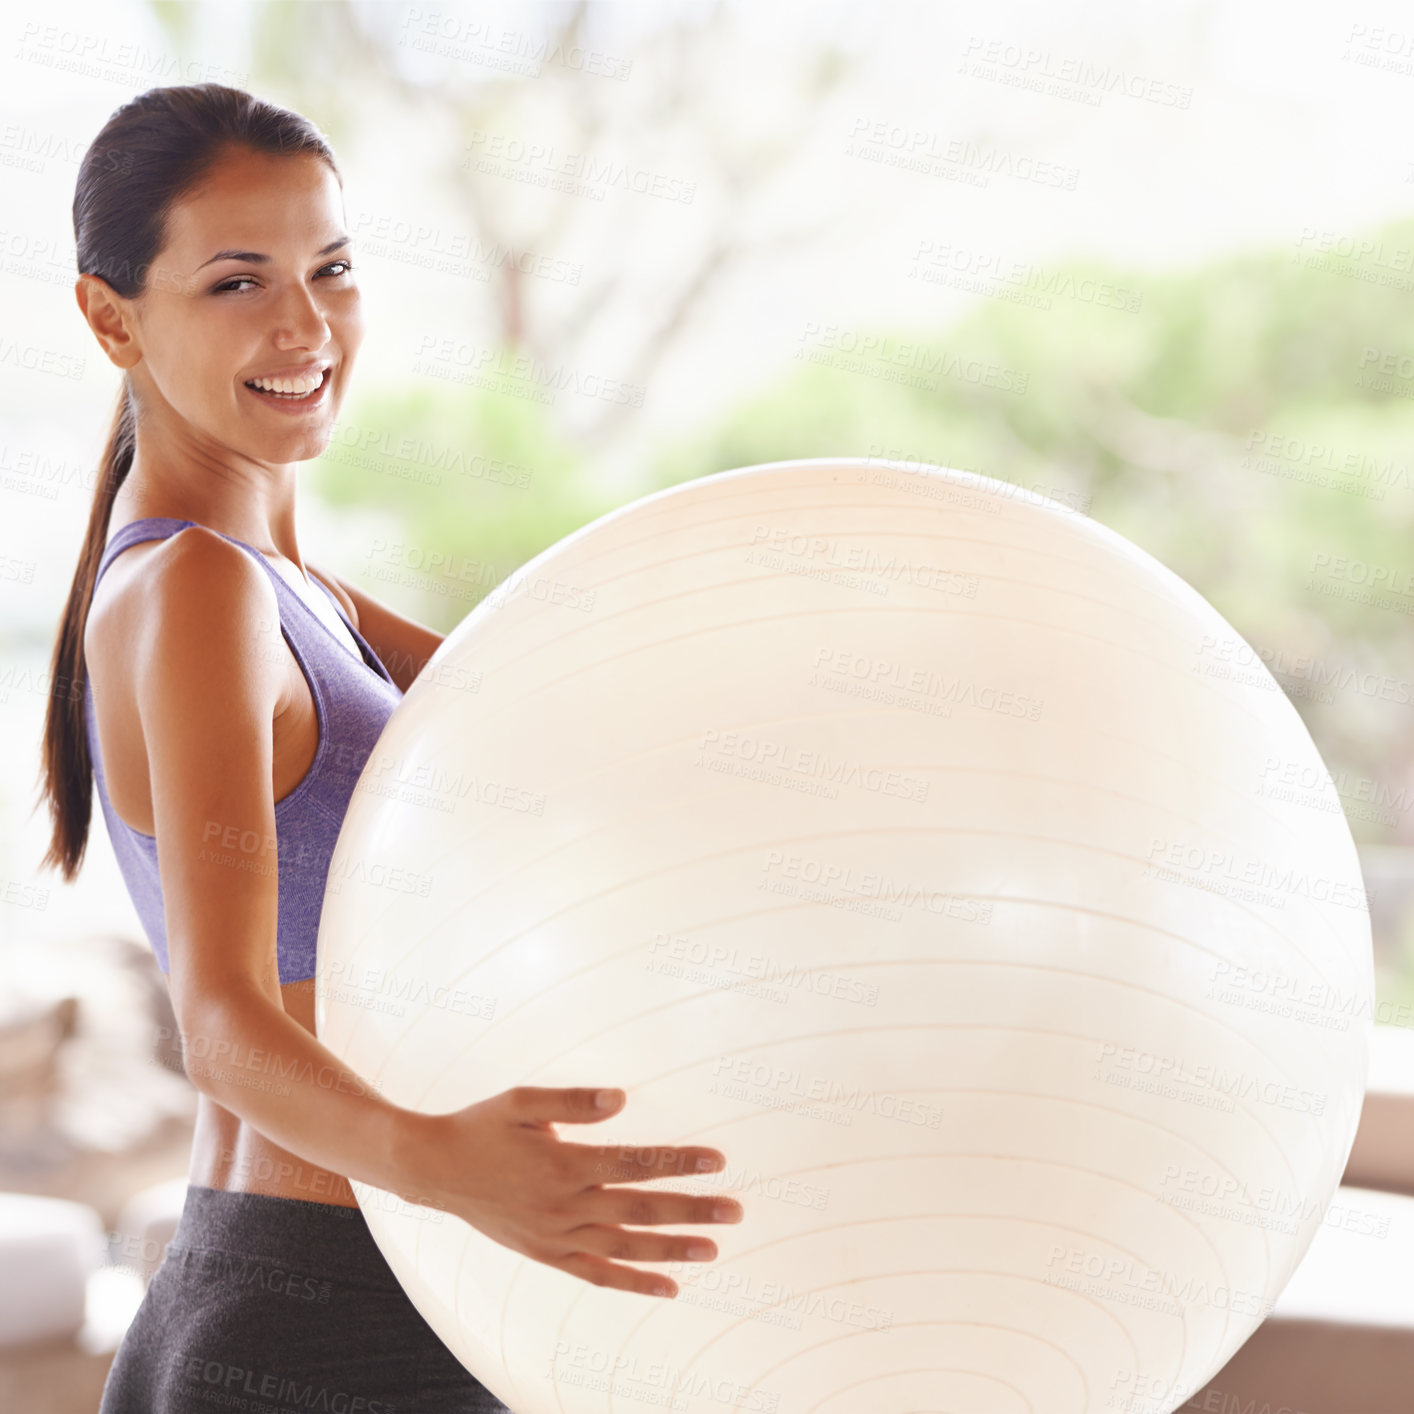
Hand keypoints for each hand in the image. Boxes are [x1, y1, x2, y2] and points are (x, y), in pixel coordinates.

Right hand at [413, 1086, 743, 1297]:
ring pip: (625, 1248)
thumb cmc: (482, 1125)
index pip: (635, 1164)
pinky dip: (634, 1282)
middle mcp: (564, 1206)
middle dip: (691, 1211)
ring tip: (714, 1250)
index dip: (678, 1162)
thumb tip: (622, 1099)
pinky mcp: (546, 1254)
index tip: (717, 1160)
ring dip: (671, 1250)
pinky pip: (597, 1275)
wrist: (433, 1169)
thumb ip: (573, 1100)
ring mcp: (555, 1236)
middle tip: (736, 1211)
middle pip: (640, 1210)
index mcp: (563, 1163)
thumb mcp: (522, 1100)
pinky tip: (668, 1288)